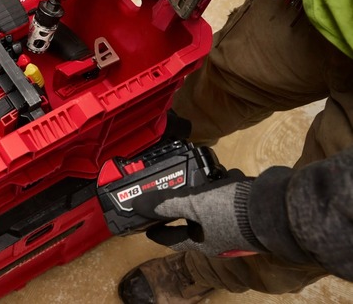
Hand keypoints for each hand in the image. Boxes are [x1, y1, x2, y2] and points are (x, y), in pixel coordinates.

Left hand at [132, 169, 265, 256]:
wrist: (279, 207)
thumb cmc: (234, 211)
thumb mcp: (193, 203)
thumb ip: (165, 204)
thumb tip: (138, 205)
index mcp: (202, 242)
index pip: (171, 240)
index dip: (155, 232)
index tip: (144, 227)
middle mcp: (218, 238)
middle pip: (192, 221)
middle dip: (181, 204)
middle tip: (171, 190)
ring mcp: (235, 225)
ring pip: (212, 206)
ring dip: (206, 191)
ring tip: (203, 176)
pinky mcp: (249, 212)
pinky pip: (231, 198)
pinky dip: (227, 186)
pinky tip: (228, 175)